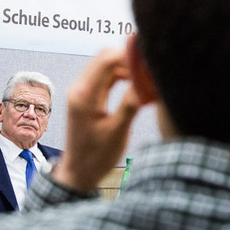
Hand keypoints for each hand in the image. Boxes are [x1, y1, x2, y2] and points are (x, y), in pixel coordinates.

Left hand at [53, 48, 140, 192]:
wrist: (78, 172)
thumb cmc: (96, 156)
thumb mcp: (118, 131)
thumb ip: (131, 104)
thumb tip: (148, 82)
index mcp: (84, 94)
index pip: (107, 60)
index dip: (130, 57)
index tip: (150, 65)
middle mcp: (80, 88)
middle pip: (105, 57)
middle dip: (129, 59)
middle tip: (150, 71)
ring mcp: (82, 91)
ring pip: (107, 65)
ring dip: (127, 68)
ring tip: (146, 80)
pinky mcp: (87, 96)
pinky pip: (106, 77)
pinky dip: (122, 77)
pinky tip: (137, 87)